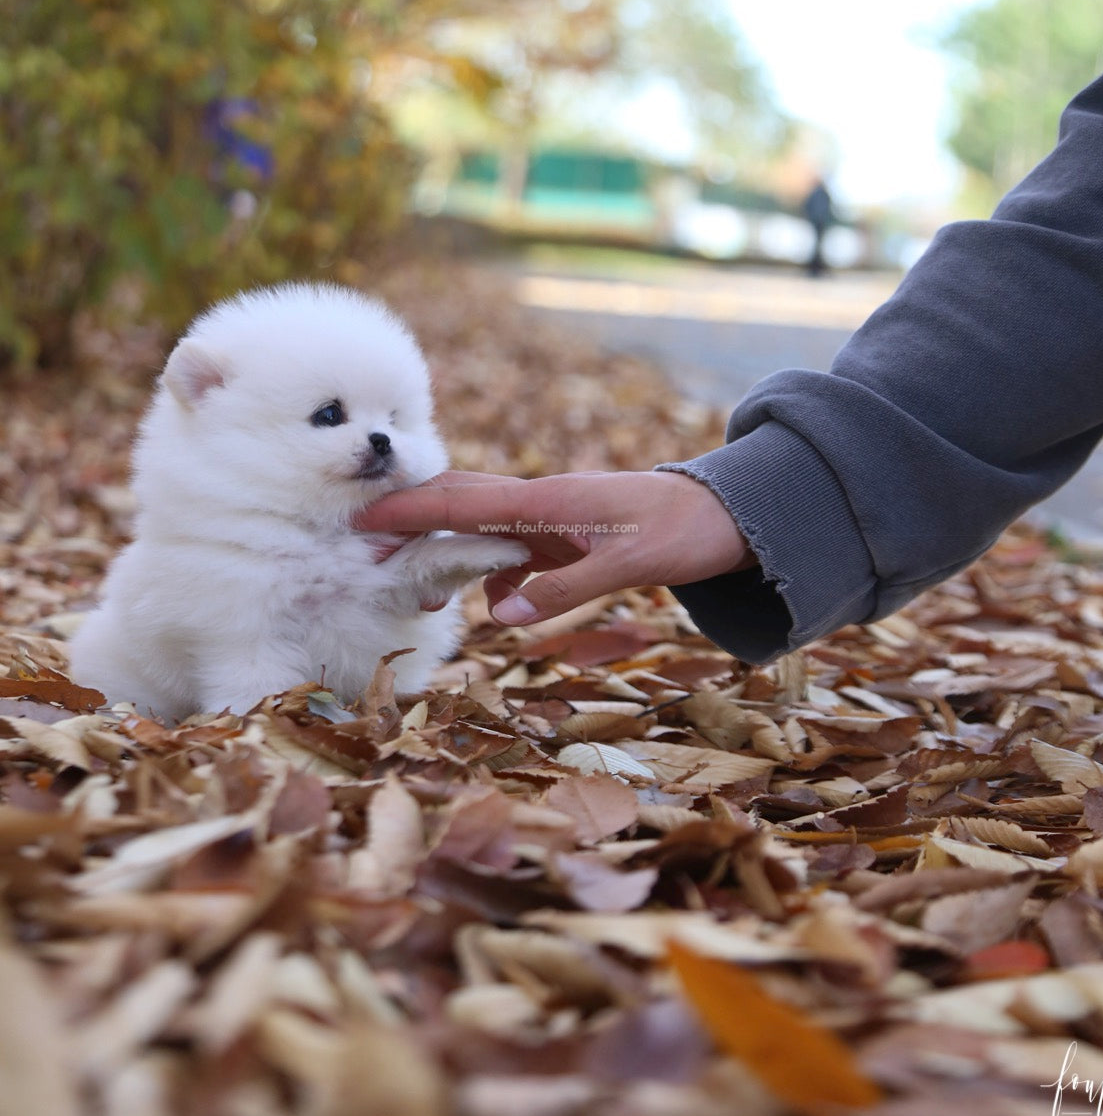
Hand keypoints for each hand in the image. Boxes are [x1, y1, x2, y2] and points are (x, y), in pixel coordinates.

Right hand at [355, 469, 755, 626]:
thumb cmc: (684, 531)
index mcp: (546, 500)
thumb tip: (504, 615)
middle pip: (459, 507)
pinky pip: (514, 554)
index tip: (361, 521)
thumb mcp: (631, 564)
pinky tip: (498, 609)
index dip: (409, 510)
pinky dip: (493, 578)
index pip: (462, 501)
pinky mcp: (567, 539)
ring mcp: (552, 520)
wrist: (728, 515)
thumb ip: (568, 587)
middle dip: (411, 529)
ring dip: (448, 558)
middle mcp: (540, 503)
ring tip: (418, 597)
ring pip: (482, 533)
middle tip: (368, 558)